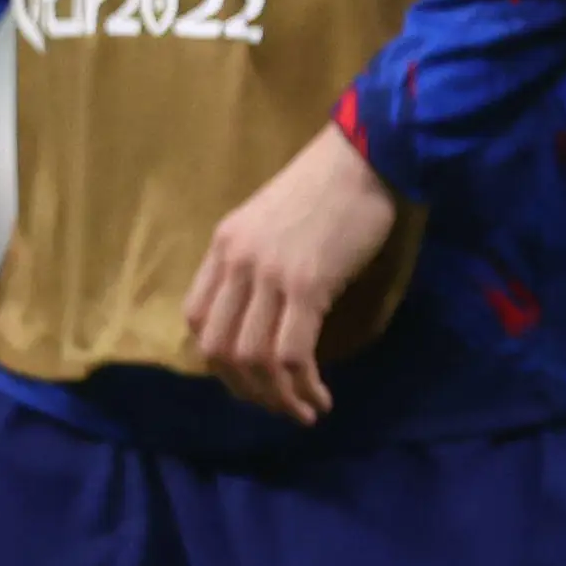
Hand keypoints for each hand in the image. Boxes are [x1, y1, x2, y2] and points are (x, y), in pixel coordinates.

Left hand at [184, 121, 400, 425]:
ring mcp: (268, 274)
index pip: (197, 318)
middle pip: (218, 349)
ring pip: (252, 359)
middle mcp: (236, 262)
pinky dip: (302, 385)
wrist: (367, 154)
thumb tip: (266, 312)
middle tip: (276, 405)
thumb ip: (256, 260)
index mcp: (224, 244)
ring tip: (302, 411)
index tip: (249, 374)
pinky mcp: (307, 284)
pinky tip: (320, 397)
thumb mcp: (272, 220)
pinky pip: (291, 352)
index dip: (217, 358)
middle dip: (245, 390)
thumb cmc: (330, 184)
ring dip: (276, 397)